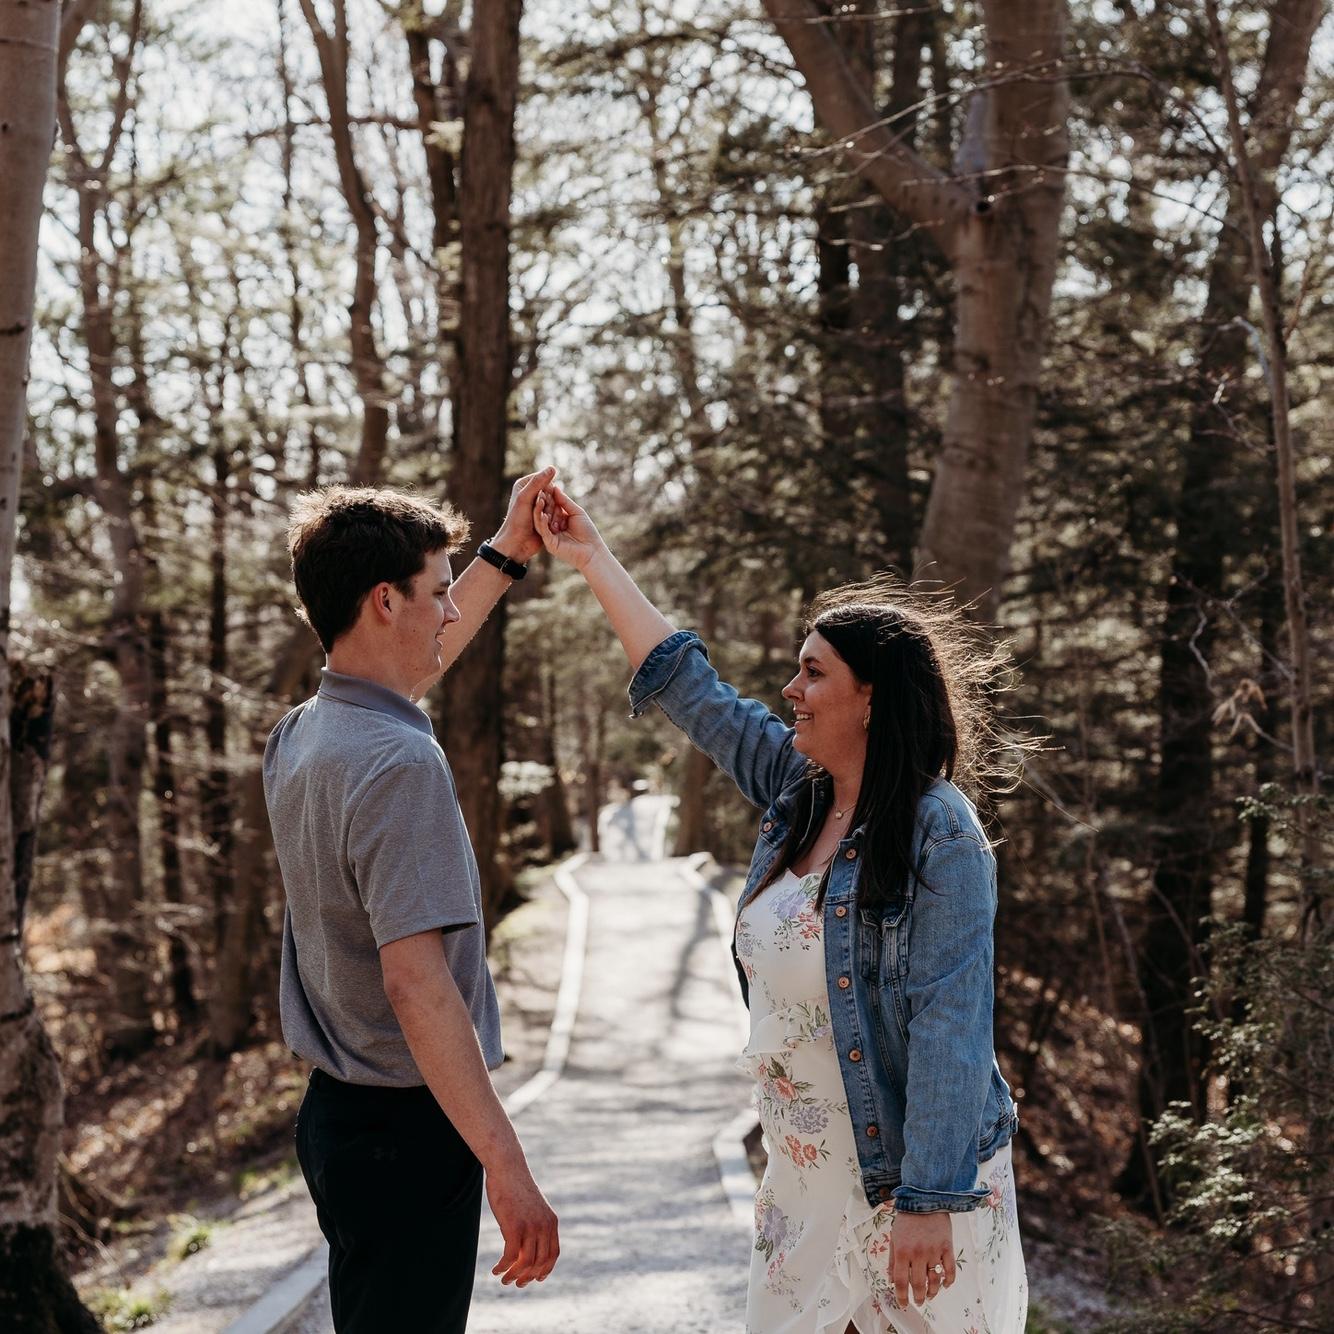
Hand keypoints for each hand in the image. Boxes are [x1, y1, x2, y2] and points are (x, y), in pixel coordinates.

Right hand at [487, 1160, 559, 1286]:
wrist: (508, 1167)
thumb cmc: (516, 1187)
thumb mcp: (531, 1208)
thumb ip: (534, 1225)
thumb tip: (527, 1247)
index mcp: (551, 1221)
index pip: (553, 1255)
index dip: (544, 1271)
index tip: (534, 1279)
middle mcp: (544, 1225)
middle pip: (540, 1263)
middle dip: (528, 1278)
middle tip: (515, 1283)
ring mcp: (530, 1226)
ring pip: (526, 1263)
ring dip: (514, 1276)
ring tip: (503, 1279)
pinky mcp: (514, 1226)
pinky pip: (510, 1256)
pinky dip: (503, 1267)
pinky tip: (495, 1270)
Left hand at [492, 466, 557, 564]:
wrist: (516, 543)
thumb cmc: (517, 521)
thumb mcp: (525, 499)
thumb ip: (538, 483)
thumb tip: (553, 468)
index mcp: (524, 484)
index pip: (545, 480)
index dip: (546, 491)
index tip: (539, 502)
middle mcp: (532, 493)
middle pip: (552, 492)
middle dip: (549, 504)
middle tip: (540, 514)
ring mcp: (539, 505)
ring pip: (556, 503)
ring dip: (552, 513)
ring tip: (543, 521)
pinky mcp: (545, 515)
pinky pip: (556, 513)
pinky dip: (554, 519)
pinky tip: (549, 526)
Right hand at [534, 483, 604, 571]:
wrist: (592, 551)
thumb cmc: (587, 532)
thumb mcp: (576, 512)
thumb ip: (565, 501)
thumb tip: (555, 487)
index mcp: (558, 520)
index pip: (551, 506)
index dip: (548, 496)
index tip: (544, 484)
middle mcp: (552, 527)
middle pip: (544, 512)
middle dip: (542, 501)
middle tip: (539, 490)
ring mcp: (549, 536)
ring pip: (541, 521)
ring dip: (539, 510)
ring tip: (539, 499)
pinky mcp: (549, 544)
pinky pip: (543, 531)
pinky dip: (542, 522)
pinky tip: (543, 514)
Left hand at [890, 1210, 954, 1307]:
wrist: (925, 1199)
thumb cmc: (907, 1219)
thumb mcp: (894, 1237)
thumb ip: (892, 1259)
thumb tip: (891, 1280)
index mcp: (901, 1251)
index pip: (900, 1281)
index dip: (901, 1296)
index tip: (903, 1304)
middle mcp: (917, 1254)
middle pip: (918, 1284)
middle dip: (918, 1297)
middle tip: (919, 1302)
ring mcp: (933, 1251)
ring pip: (934, 1280)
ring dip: (933, 1292)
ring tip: (930, 1296)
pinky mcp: (947, 1248)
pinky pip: (950, 1270)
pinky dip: (948, 1281)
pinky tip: (945, 1285)